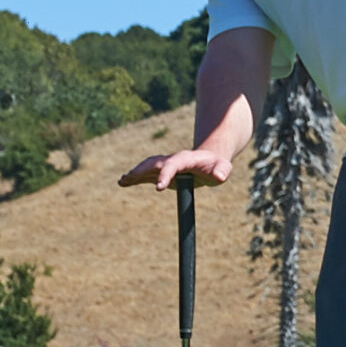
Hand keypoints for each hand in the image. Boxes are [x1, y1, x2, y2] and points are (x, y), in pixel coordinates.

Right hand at [118, 147, 232, 190]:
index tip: (158, 188)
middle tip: (128, 178)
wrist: (210, 160)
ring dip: (134, 173)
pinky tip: (123, 182)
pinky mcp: (162, 172)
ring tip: (122, 181)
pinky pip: (146, 174)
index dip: (165, 175)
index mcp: (186, 158)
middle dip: (141, 170)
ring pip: (147, 167)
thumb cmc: (217, 166)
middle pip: (154, 163)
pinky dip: (135, 177)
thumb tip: (219, 176)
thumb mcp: (223, 169)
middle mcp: (173, 159)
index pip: (173, 165)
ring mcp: (166, 165)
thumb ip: (222, 171)